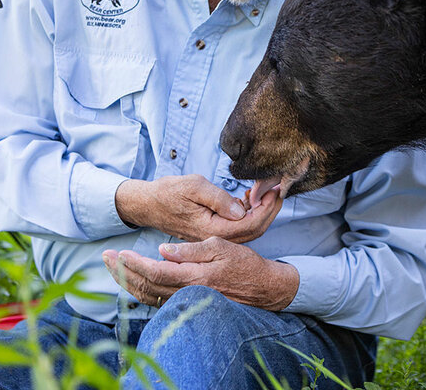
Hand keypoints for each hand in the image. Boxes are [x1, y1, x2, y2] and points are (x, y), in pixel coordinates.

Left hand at [102, 236, 298, 310]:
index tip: (118, 253)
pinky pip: (158, 300)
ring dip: (128, 282)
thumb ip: (191, 250)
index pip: (155, 272)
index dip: (133, 264)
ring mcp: (187, 301)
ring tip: (113, 267)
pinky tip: (133, 281)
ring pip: (149, 296)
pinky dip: (141, 291)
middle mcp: (187, 293)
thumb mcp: (221, 247)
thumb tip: (163, 250)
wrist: (262, 288)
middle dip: (122, 272)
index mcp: (194, 276)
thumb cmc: (244, 264)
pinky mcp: (188, 303)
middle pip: (146, 286)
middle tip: (106, 256)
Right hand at [115, 175, 282, 242]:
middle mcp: (215, 238)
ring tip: (265, 189)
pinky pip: (238, 226)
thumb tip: (241, 209)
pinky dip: (249, 212)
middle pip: (254, 230)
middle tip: (277, 188)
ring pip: (248, 229)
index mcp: (211, 230)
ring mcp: (214, 237)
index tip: (275, 189)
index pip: (250, 224)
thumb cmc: (168, 192)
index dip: (267, 207)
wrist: (148, 204)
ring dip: (261, 210)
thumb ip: (218, 199)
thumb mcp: (193, 187)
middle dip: (270, 209)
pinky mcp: (213, 231)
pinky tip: (248, 197)